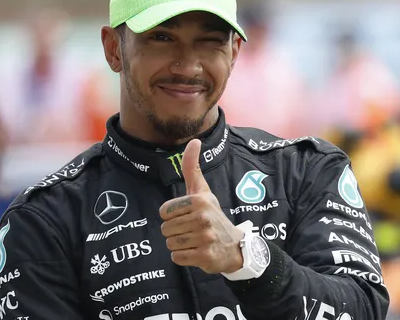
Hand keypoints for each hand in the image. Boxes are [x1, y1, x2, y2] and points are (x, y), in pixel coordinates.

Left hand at [160, 139, 244, 273]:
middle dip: (176, 231)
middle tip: (193, 230)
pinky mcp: (204, 256)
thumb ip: (192, 167)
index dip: (173, 216)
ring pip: (170, 244)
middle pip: (165, 229)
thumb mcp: (203, 191)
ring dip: (180, 244)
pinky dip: (184, 257)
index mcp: (199, 200)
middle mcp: (203, 218)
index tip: (188, 216)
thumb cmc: (213, 215)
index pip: (164, 212)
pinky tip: (196, 251)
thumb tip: (194, 141)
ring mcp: (204, 238)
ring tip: (195, 240)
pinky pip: (177, 258)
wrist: (235, 246)